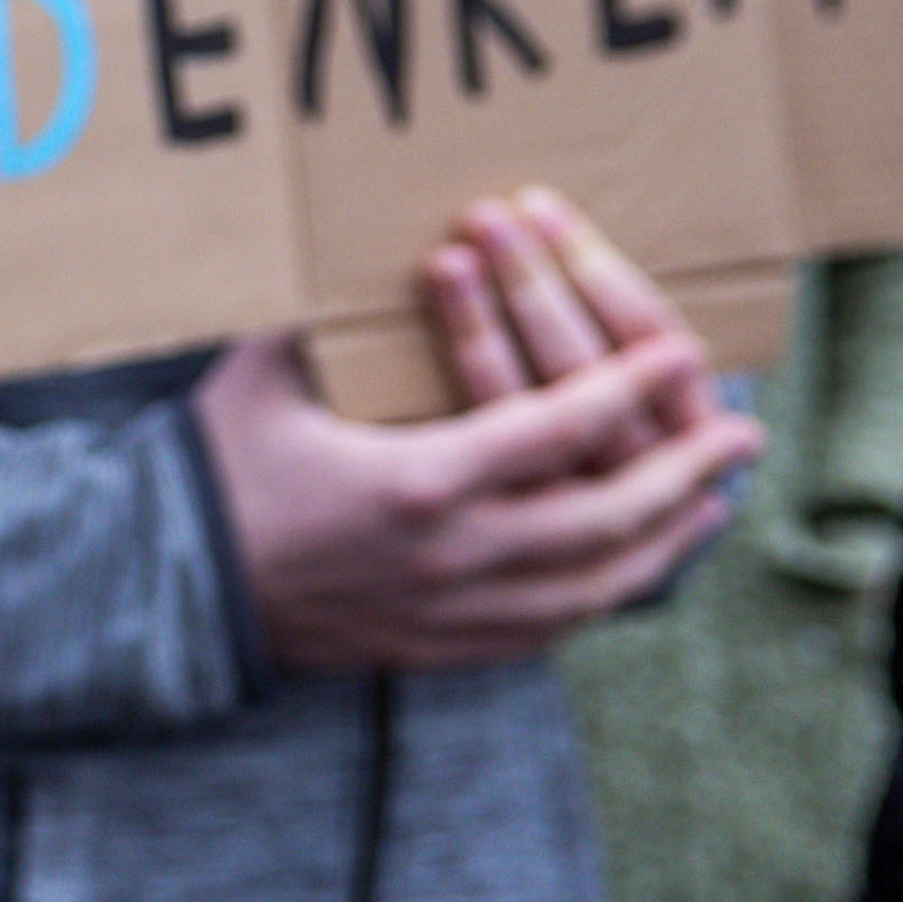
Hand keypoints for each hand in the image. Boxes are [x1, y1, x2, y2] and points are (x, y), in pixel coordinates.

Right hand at [200, 194, 752, 671]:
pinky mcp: (438, 648)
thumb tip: (374, 253)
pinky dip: (604, 592)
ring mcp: (450, 614)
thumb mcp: (267, 377)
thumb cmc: (212, 470)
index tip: (681, 354)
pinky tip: (629, 566)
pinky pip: (551, 628)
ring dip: (663, 541)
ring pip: (593, 585)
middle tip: (740, 435)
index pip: (559, 427)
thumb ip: (334, 320)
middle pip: (606, 516)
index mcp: (417, 481)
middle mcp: (451, 556)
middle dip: (684, 473)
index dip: (630, 386)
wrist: (162, 588)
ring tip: (709, 501)